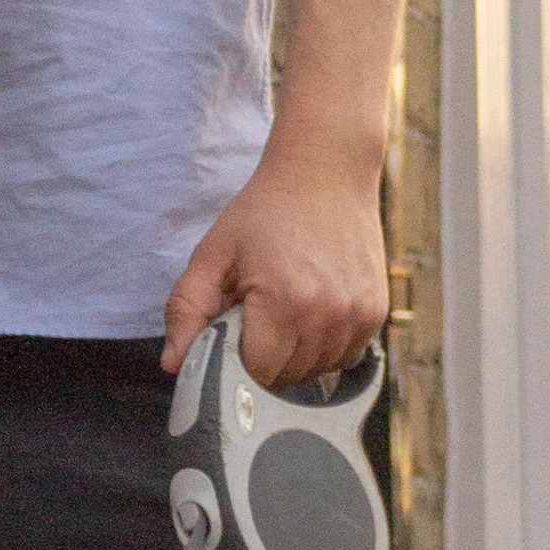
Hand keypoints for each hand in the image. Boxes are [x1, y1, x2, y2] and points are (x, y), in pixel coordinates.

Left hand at [162, 146, 388, 387]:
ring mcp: (357, 316)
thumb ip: (187, 311)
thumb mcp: (214, 254)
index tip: (233, 332)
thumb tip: (173, 365)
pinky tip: (311, 311)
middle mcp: (328, 315)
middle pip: (286, 377)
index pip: (256, 373)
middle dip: (264, 357)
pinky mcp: (375, 313)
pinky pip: (344, 357)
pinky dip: (323, 347)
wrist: (326, 171)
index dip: (237, 360)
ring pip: (316, 372)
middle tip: (258, 314)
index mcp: (285, 302)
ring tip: (285, 309)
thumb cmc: (266, 210)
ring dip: (294, 355)